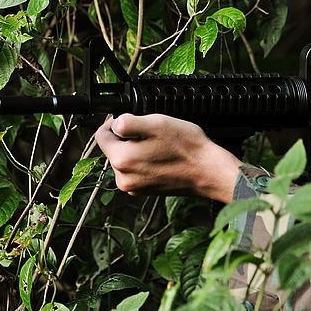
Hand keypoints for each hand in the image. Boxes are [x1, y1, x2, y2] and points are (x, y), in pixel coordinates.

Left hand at [94, 114, 240, 202]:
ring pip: (125, 159)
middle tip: (152, 134)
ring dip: (137, 149)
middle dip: (128, 138)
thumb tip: (114, 123)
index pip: (101, 136)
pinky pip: (136, 170)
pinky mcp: (144, 190)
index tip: (131, 120)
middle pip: (113, 148)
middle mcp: (123, 178)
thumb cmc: (187, 148)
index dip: (114, 123)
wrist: (209, 172)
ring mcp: (134, 187)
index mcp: (122, 160)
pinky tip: (162, 157)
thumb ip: (128, 122)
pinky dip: (145, 161)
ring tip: (160, 146)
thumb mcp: (157, 123)